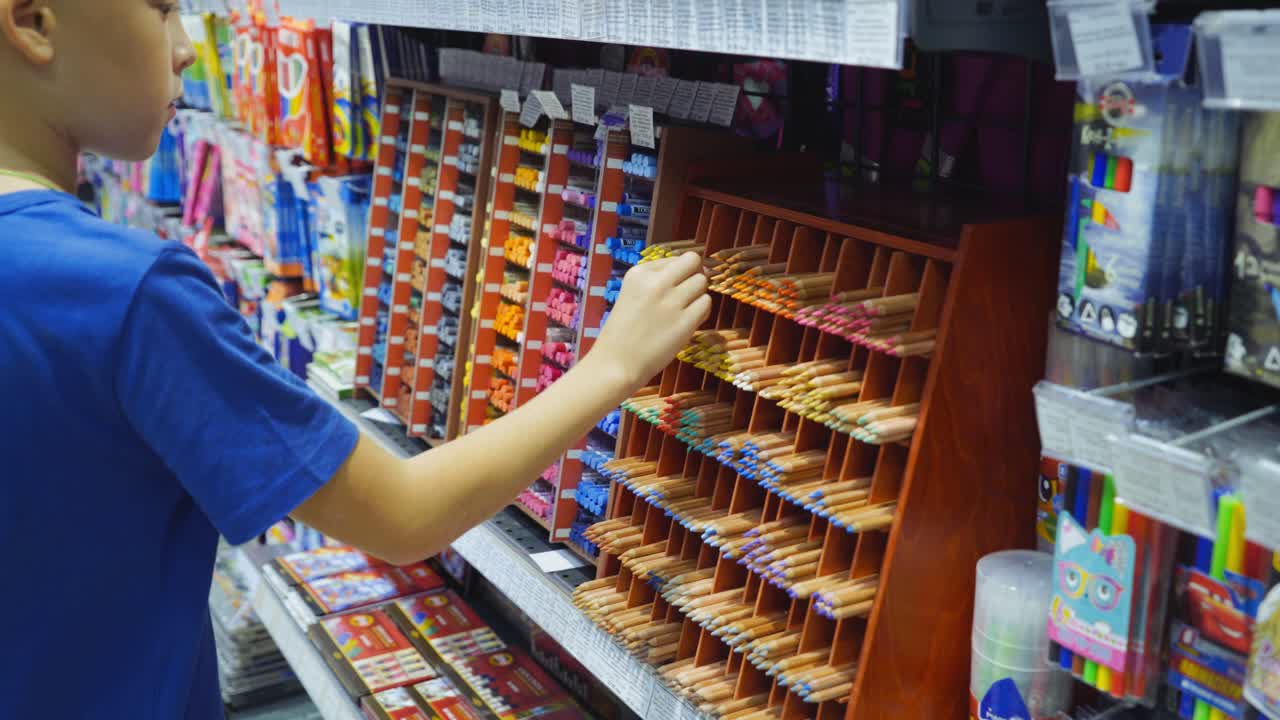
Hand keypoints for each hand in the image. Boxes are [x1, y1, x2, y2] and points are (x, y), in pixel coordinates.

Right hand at [588, 252, 710, 390]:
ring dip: (698, 295)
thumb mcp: (632, 294)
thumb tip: (695, 271)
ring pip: (702, 282)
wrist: (616, 364)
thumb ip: (657, 280)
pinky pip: (706, 303)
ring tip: (684, 311)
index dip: (680, 273)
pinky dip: (702, 312)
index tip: (671, 290)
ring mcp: (671, 301)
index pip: (676, 258)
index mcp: (639, 273)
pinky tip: (688, 322)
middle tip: (688, 293)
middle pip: (693, 262)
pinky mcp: (685, 321)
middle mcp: (656, 282)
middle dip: (695, 275)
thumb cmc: (624, 332)